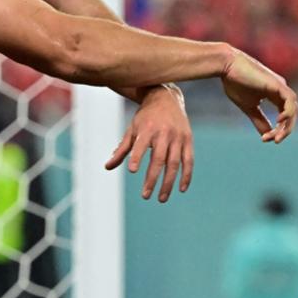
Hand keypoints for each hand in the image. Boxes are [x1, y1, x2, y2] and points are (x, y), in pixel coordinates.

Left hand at [105, 84, 192, 202]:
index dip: (137, 157)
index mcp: (147, 128)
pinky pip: (189, 161)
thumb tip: (108, 167)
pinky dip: (186, 175)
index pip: (142, 145)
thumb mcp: (132, 130)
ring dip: (168, 183)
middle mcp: (164, 133)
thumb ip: (122, 149)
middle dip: (152, 179)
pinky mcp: (188, 140)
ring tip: (161, 198)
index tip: (132, 170)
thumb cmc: (145, 117)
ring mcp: (178, 137)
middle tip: (145, 196)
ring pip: (174, 163)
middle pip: (159, 159)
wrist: (166, 98)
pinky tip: (181, 189)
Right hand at [220, 49, 297, 142]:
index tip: (265, 139)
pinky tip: (278, 121)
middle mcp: (280, 90)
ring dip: (287, 125)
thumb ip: (259, 120)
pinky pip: (290, 99)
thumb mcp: (249, 107)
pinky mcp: (277, 84)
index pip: (284, 116)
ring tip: (276, 136)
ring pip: (293, 109)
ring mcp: (280, 86)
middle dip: (284, 130)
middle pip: (291, 114)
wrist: (227, 66)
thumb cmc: (235, 83)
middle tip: (274, 141)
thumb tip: (268, 136)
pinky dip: (287, 112)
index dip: (278, 130)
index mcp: (274, 95)